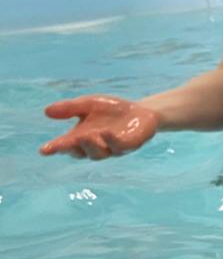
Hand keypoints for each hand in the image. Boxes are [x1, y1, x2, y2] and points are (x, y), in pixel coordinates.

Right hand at [39, 95, 160, 159]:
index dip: (55, 148)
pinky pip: (119, 147)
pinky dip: (112, 141)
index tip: (44, 150)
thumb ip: (70, 108)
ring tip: (88, 135)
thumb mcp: (89, 104)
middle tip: (71, 140)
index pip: (65, 146)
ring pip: (99, 153)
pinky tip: (107, 133)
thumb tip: (47, 111)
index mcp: (81, 137)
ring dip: (92, 145)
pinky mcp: (130, 146)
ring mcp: (112, 148)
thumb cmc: (112, 110)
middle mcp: (95, 146)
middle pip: (81, 153)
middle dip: (74, 148)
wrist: (141, 111)